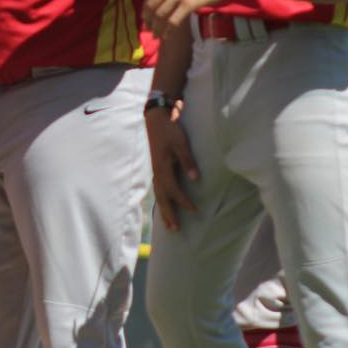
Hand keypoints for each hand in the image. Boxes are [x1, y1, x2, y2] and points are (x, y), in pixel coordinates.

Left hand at [145, 0, 236, 36]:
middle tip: (150, 30)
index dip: (146, 8)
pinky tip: (167, 36)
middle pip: (152, 5)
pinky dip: (167, 31)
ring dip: (156, 28)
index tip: (147, 18)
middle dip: (149, 20)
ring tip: (157, 36)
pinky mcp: (189, 4)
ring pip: (160, 15)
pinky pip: (173, 21)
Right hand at [145, 105, 198, 231]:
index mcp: (162, 168)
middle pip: (162, 197)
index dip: (183, 201)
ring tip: (168, 224)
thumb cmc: (169, 130)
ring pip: (157, 194)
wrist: (154, 118)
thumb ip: (188, 161)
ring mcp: (153, 170)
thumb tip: (195, 179)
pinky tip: (164, 203)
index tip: (194, 210)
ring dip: (163, 209)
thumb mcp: (180, 143)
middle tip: (175, 229)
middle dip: (169, 213)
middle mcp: (156, 172)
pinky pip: (156, 188)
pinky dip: (160, 198)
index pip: (174, 190)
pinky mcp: (153, 167)